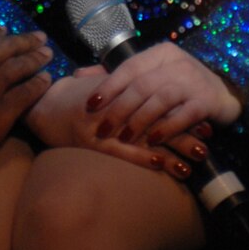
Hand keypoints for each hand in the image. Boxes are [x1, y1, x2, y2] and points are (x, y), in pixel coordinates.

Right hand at [22, 69, 204, 182]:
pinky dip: (144, 157)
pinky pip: (122, 151)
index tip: (203, 116)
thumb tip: (153, 87)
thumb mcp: (101, 84)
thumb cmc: (72, 95)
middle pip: (157, 119)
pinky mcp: (93, 143)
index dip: (181, 109)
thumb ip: (125, 85)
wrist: (41, 106)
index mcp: (121, 91)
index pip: (157, 100)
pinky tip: (163, 165)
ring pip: (145, 137)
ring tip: (194, 160)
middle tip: (207, 140)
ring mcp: (104, 125)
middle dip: (183, 131)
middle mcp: (116, 106)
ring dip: (171, 150)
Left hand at [84, 43, 242, 155]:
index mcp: (160, 53)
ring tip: (124, 138)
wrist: (225, 91)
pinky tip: (153, 141)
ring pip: (160, 99)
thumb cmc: (180, 83)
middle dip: (119, 109)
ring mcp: (193, 81)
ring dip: (140, 120)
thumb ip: (118, 76)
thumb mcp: (151, 73)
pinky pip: (183, 115)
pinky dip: (167, 128)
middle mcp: (176, 63)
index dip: (108, 86)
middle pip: (142, 85)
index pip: (129, 67)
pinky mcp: (206, 101)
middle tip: (102, 129)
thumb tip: (78, 76)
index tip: (90, 104)